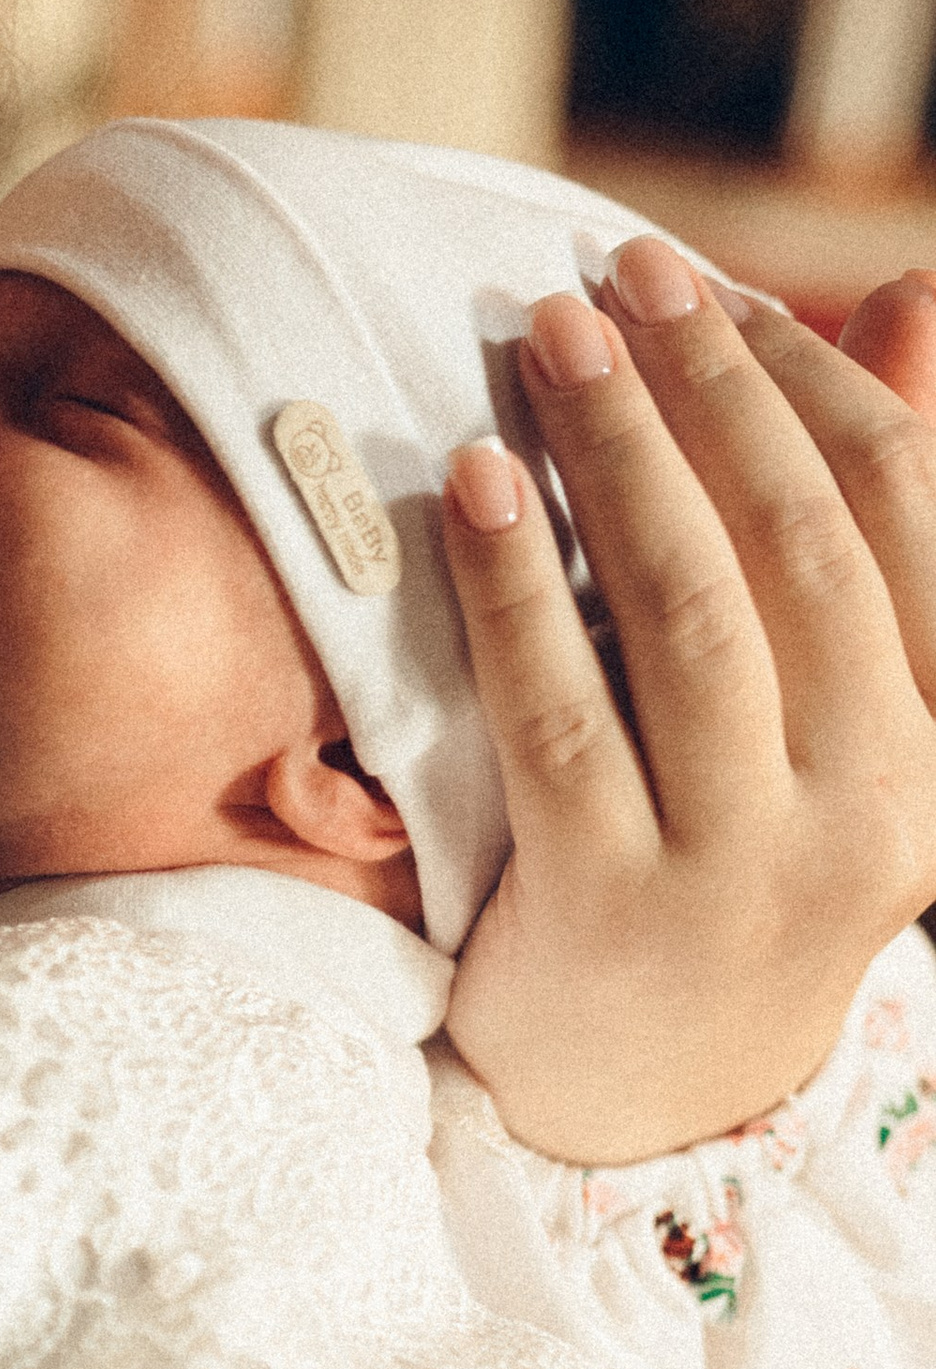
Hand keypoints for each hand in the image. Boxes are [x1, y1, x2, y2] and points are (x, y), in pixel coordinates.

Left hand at [440, 242, 935, 1162]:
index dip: (807, 382)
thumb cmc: (724, 860)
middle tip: (615, 275)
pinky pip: (558, 713)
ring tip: (544, 342)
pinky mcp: (611, 911)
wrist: (646, 1093)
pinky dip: (515, 584)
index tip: (715, 289)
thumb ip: (854, 528)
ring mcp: (743, 871)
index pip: (898, 515)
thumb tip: (903, 292)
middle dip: (704, 392)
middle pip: (794, 547)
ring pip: (686, 619)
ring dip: (614, 457)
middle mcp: (871, 810)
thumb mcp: (818, 712)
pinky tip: (474, 484)